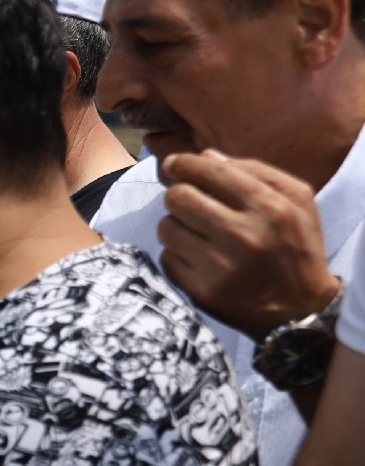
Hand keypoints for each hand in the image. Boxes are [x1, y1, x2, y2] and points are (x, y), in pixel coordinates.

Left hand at [159, 151, 340, 339]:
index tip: (175, 164)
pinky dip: (178, 255)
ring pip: (166, 227)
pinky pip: (167, 258)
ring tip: (199, 234)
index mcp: (270, 208)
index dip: (184, 164)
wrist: (299, 310)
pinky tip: (200, 258)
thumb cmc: (297, 248)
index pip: (210, 173)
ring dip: (176, 226)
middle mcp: (243, 235)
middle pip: (178, 197)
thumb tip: (206, 156)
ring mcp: (219, 266)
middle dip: (180, 196)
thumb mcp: (297, 202)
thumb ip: (256, 172)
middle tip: (192, 204)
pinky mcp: (201, 290)